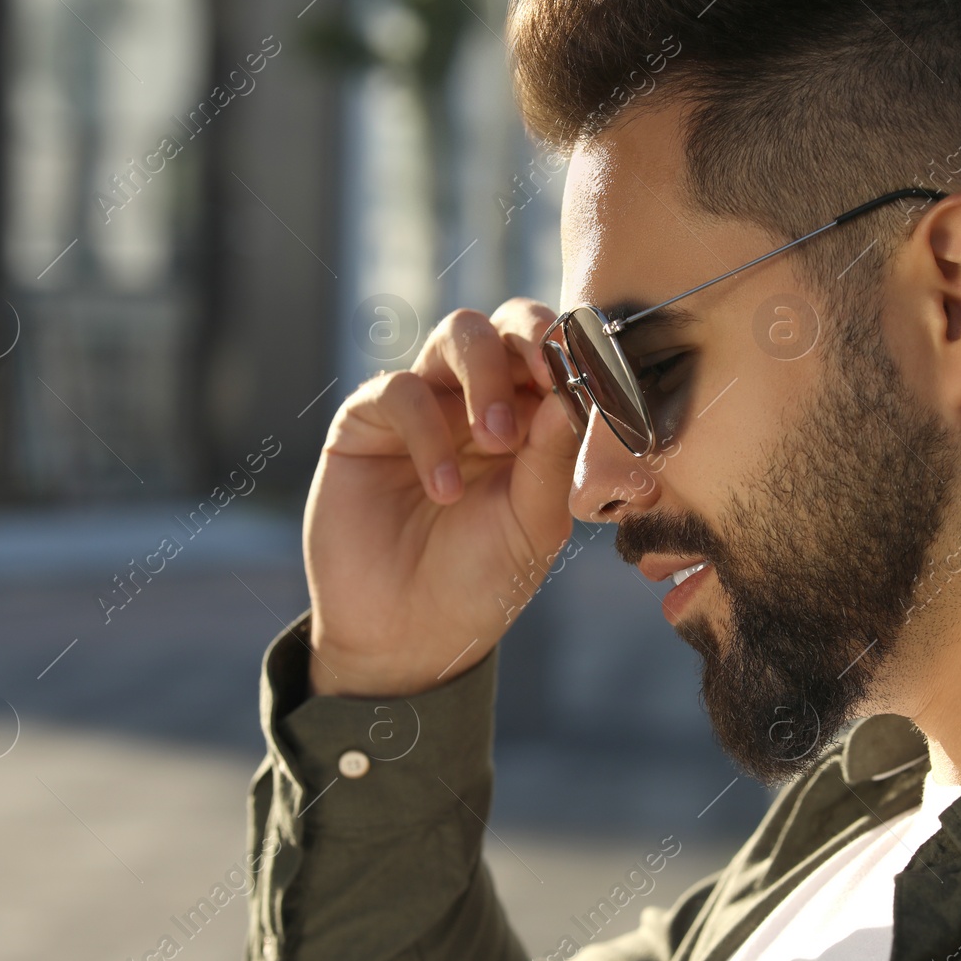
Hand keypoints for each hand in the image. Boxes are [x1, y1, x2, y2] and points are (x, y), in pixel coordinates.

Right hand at [302, 298, 581, 696]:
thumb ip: (552, 459)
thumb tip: (573, 392)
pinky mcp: (367, 422)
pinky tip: (446, 490)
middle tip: (548, 374)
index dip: (575, 352)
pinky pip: (400, 390)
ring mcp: (424, 405)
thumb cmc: (480, 581)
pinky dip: (429, 433)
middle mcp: (477, 400)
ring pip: (457, 334)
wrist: (406, 636)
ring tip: (495, 441)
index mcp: (530, 420)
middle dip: (532, 339)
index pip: (556, 355)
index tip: (593, 373)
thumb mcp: (533, 524)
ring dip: (485, 376)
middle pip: (507, 324)